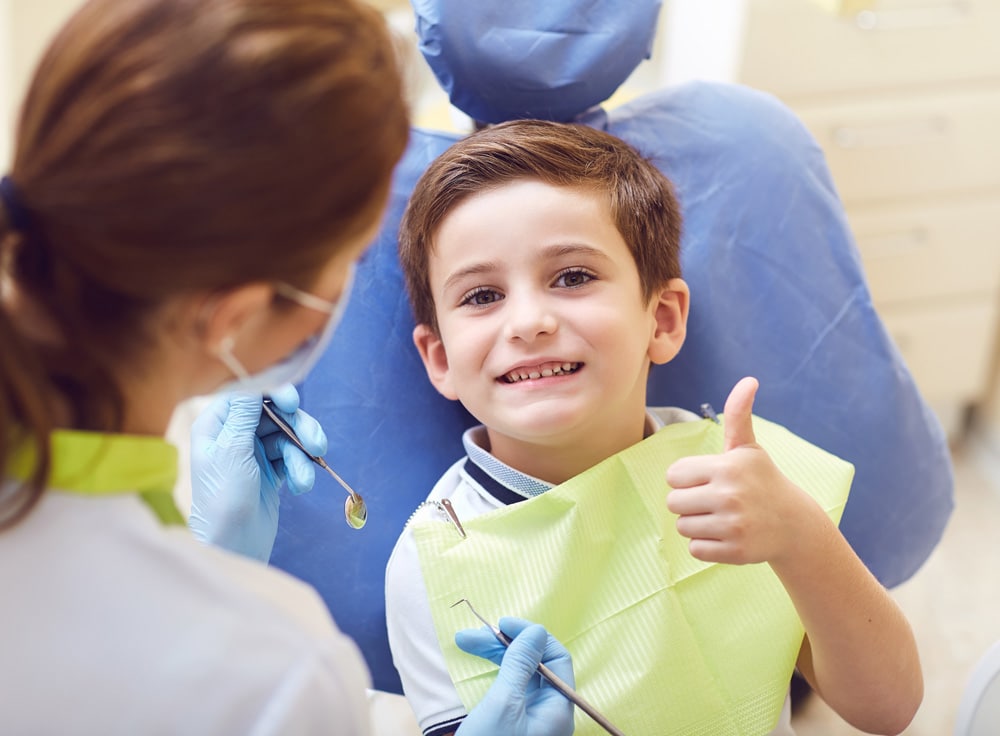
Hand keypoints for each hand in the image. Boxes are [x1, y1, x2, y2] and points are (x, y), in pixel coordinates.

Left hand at [188, 384, 326, 560]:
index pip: (247, 395)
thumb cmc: (223, 498)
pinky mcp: (271, 471)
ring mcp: (254, 453)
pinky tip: (301, 487)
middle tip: (316, 442)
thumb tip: (254, 383)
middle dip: (297, 427)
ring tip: (306, 478)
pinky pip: (293, 457)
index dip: (272, 393)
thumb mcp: (232, 450)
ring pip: (288, 436)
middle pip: (274, 413)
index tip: (293, 402)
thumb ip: (245, 414)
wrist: (232, 545)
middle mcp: (234, 435)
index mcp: (216, 425)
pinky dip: (301, 469)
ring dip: (302, 454)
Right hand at [455, 617, 574, 735]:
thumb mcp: (503, 704)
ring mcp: (532, 717)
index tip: (502, 624)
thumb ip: (520, 665)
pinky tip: (478, 659)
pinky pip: (510, 687)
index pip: (557, 658)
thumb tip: (537, 631)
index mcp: (558, 708)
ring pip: (519, 673)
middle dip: (505, 644)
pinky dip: (494, 671)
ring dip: (495, 654)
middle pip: (535, 664)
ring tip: (465, 641)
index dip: (531, 636)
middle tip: (474, 634)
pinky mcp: (514, 721)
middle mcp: (549, 711)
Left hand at [666, 376, 819, 565]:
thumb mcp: (748, 448)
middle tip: (715, 501)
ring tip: (722, 518)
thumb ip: (738, 414)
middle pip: (673, 503)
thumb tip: (748, 380)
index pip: (673, 475)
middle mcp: (729, 495)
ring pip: (683, 527)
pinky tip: (727, 535)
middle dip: (689, 503)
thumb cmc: (761, 480)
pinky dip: (706, 546)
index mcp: (727, 467)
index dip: (687, 479)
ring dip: (697, 525)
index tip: (708, 480)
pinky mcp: (734, 551)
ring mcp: (733, 525)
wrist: (793, 524)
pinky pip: (695, 549)